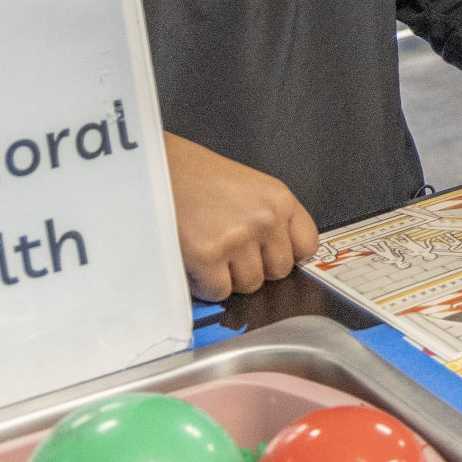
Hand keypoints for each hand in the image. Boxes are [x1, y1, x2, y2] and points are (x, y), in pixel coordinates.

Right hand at [165, 132, 319, 300]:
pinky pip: (219, 292)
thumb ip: (269, 218)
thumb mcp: (248, 187)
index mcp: (279, 199)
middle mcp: (265, 219)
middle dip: (255, 268)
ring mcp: (238, 239)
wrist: (154, 169)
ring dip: (228, 277)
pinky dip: (204, 285)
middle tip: (230, 251)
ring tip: (209, 250)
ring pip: (249, 285)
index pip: (307, 246)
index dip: (285, 255)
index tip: (269, 254)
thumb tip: (280, 256)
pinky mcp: (208, 257)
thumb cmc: (196, 176)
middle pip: (278, 272)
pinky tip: (194, 260)